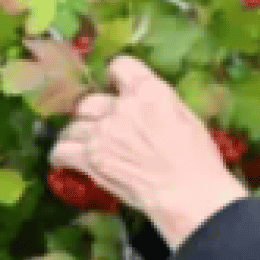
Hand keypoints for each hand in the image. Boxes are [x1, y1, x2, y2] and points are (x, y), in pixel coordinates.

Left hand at [49, 55, 248, 248]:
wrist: (188, 193)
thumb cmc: (197, 160)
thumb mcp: (186, 117)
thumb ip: (158, 103)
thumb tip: (144, 103)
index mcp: (148, 91)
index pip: (120, 66)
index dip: (116, 77)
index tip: (115, 86)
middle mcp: (121, 106)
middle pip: (91, 100)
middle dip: (95, 112)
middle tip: (101, 124)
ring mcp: (102, 132)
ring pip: (73, 125)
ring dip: (78, 134)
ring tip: (81, 143)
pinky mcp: (90, 158)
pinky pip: (62, 151)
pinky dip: (61, 155)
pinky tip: (63, 158)